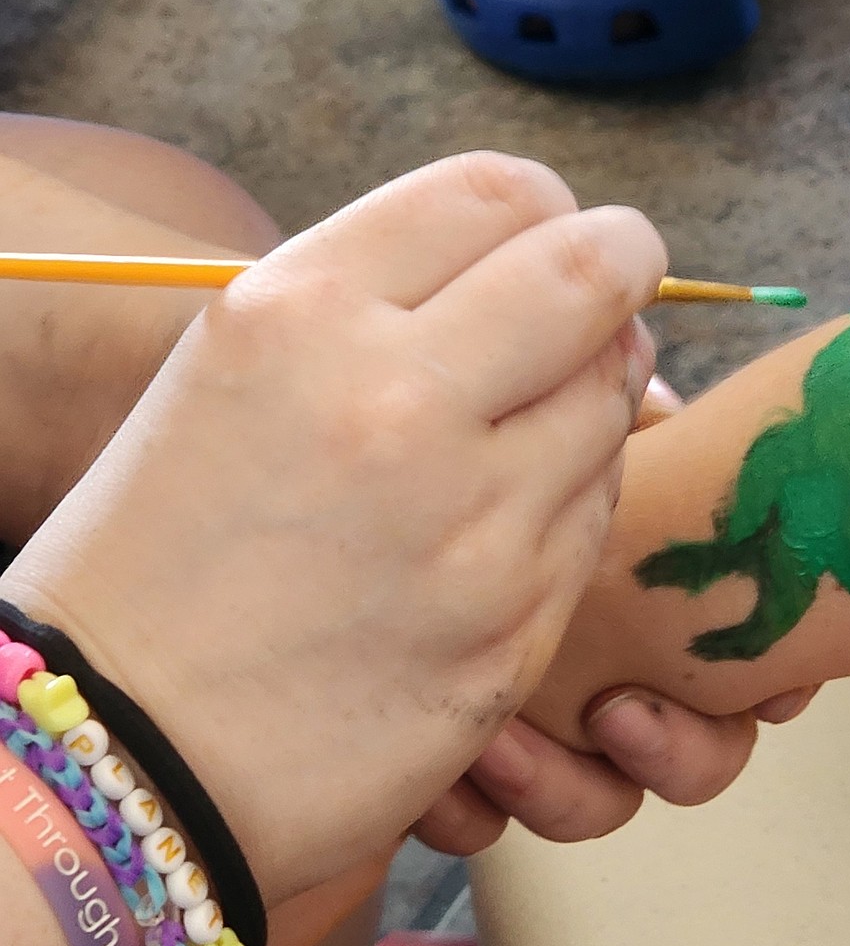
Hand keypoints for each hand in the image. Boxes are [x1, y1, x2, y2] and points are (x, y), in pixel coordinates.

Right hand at [0, 151, 665, 902]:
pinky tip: (513, 511)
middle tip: (617, 279)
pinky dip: (576, 488)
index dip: (552, 206)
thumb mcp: (236, 372)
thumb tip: (544, 263)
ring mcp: (473, 525)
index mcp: (304, 316)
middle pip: (592, 274)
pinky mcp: (517, 626)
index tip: (561, 233)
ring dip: (596, 387)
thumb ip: (383, 298)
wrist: (131, 751)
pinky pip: (597, 512)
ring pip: (614, 399)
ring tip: (535, 415)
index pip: (500, 194)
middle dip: (623, 261)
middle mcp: (398, 404)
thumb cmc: (167, 550)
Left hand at [412, 373, 822, 854]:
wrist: (374, 519)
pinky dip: (468, 812)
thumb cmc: (500, 465)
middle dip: (673, 752)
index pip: (742, 673)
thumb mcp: (583, 439)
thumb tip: (682, 424)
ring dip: (564, 789)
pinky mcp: (460, 763)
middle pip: (693, 759)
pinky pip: (480, 824)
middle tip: (616, 713)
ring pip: (595, 806)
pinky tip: (443, 783)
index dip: (770, 689)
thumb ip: (645, 431)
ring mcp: (544, 732)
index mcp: (657, 622)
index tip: (766, 690)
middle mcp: (616, 684)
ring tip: (500, 747)